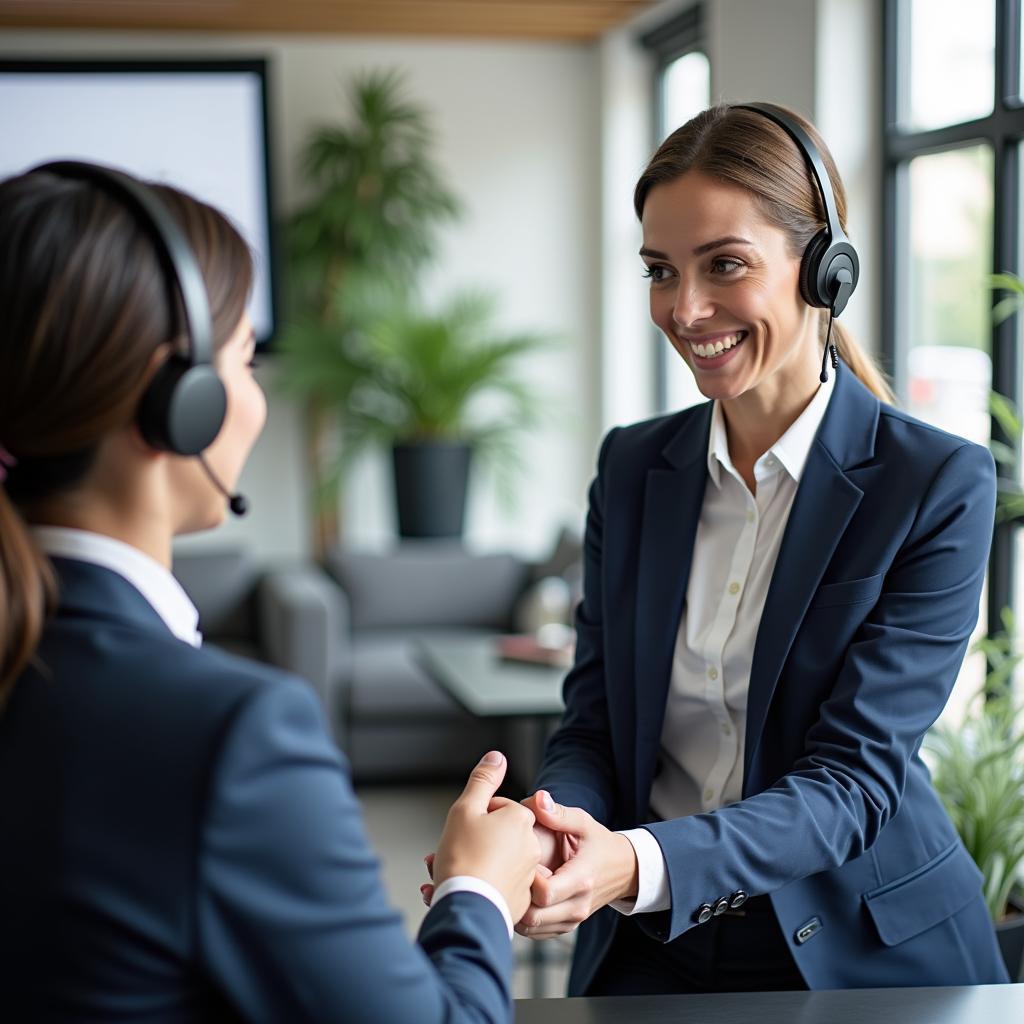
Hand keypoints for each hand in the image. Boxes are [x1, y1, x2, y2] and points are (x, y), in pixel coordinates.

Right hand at [428, 751, 541, 922]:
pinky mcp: (521, 900)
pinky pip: (499, 885)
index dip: (473, 818)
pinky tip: (463, 889)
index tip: (462, 830)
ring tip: (449, 873)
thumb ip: (483, 780)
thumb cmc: (463, 858)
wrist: (467, 908)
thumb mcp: (466, 808)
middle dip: (472, 842)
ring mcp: (528, 874)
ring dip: (474, 864)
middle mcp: (530, 845)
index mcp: (520, 819)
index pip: (495, 808)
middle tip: (453, 852)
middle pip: (496, 835)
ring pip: (495, 861)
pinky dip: (483, 886)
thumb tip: (497, 757)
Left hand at [515, 790, 637, 938]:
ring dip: (517, 909)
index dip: (527, 879)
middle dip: (516, 895)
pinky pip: (537, 932)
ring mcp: (572, 920)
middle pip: (535, 916)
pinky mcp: (566, 927)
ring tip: (512, 884)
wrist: (624, 870)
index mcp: (582, 879)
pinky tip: (520, 896)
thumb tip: (537, 798)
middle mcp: (578, 906)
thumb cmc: (599, 843)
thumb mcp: (584, 823)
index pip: (545, 893)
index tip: (521, 860)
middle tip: (509, 872)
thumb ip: (559, 813)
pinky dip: (523, 919)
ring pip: (532, 928)